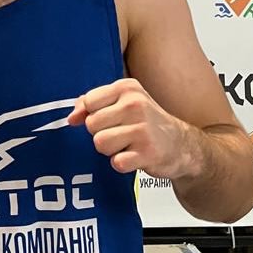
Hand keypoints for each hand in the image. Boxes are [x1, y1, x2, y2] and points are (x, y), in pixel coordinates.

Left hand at [67, 77, 193, 178]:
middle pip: (92, 124)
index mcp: (127, 88)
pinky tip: (133, 157)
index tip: (104, 120)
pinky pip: (116, 162)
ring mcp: (142, 129)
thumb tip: (71, 118)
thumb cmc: (147, 122)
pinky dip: (122, 163)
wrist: (181, 145)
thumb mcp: (122, 102)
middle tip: (119, 134)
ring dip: (110, 150)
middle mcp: (135, 105)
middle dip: (100, 133)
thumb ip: (93, 104)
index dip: (91, 115)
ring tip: (126, 145)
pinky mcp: (147, 152)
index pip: (89, 101)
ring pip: (100, 143)